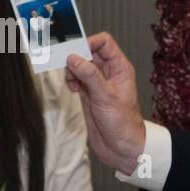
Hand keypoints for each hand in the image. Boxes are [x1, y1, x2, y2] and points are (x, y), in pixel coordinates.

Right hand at [64, 32, 146, 174]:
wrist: (121, 148)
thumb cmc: (123, 124)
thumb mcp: (106, 96)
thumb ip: (89, 75)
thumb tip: (73, 58)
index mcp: (120, 68)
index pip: (104, 43)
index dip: (89, 42)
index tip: (75, 51)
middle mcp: (109, 73)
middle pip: (89, 52)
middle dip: (76, 56)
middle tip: (66, 64)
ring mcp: (98, 84)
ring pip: (80, 66)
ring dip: (72, 70)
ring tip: (72, 81)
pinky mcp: (89, 94)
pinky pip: (76, 79)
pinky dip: (71, 81)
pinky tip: (73, 89)